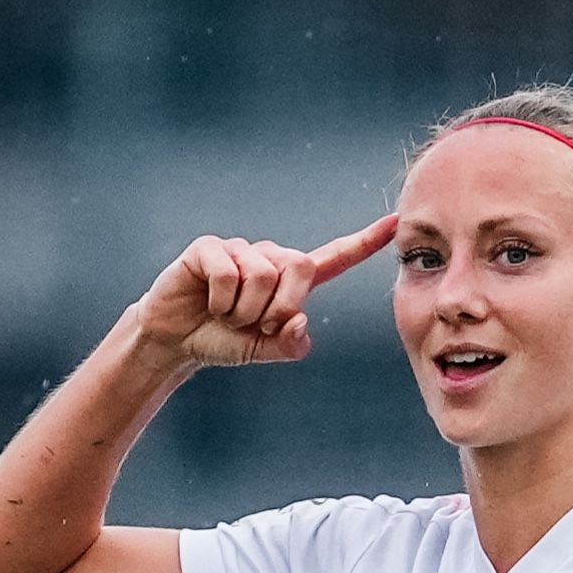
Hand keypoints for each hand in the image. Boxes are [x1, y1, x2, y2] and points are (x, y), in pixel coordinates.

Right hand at [130, 222, 393, 369]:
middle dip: (278, 307)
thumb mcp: (265, 349)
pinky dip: (219, 299)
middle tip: (254, 324)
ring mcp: (240, 249)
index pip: (334, 258)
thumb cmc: (224, 341)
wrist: (177, 340)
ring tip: (226, 313)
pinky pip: (229, 272)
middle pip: (299, 268)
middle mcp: (270, 257)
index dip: (363, 243)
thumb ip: (290, 344)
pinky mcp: (210, 248)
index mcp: (291, 280)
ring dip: (243, 309)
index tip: (395, 222)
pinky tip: (208, 301)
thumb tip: (299, 322)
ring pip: (262, 275)